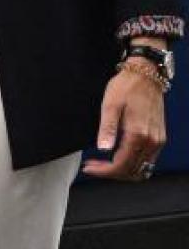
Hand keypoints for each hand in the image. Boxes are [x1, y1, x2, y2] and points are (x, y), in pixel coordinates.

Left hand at [81, 65, 165, 181]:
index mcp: (138, 135)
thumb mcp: (110, 105)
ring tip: (103, 164)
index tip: (89, 168)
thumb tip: (103, 149)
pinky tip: (118, 156)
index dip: (104, 171)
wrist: (146, 75)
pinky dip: (133, 163)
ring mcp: (158, 141)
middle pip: (133, 171)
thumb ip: (107, 129)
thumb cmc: (126, 87)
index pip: (121, 165)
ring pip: (142, 168)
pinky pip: (147, 160)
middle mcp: (152, 141)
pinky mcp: (159, 137)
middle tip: (93, 166)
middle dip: (111, 173)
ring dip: (123, 171)